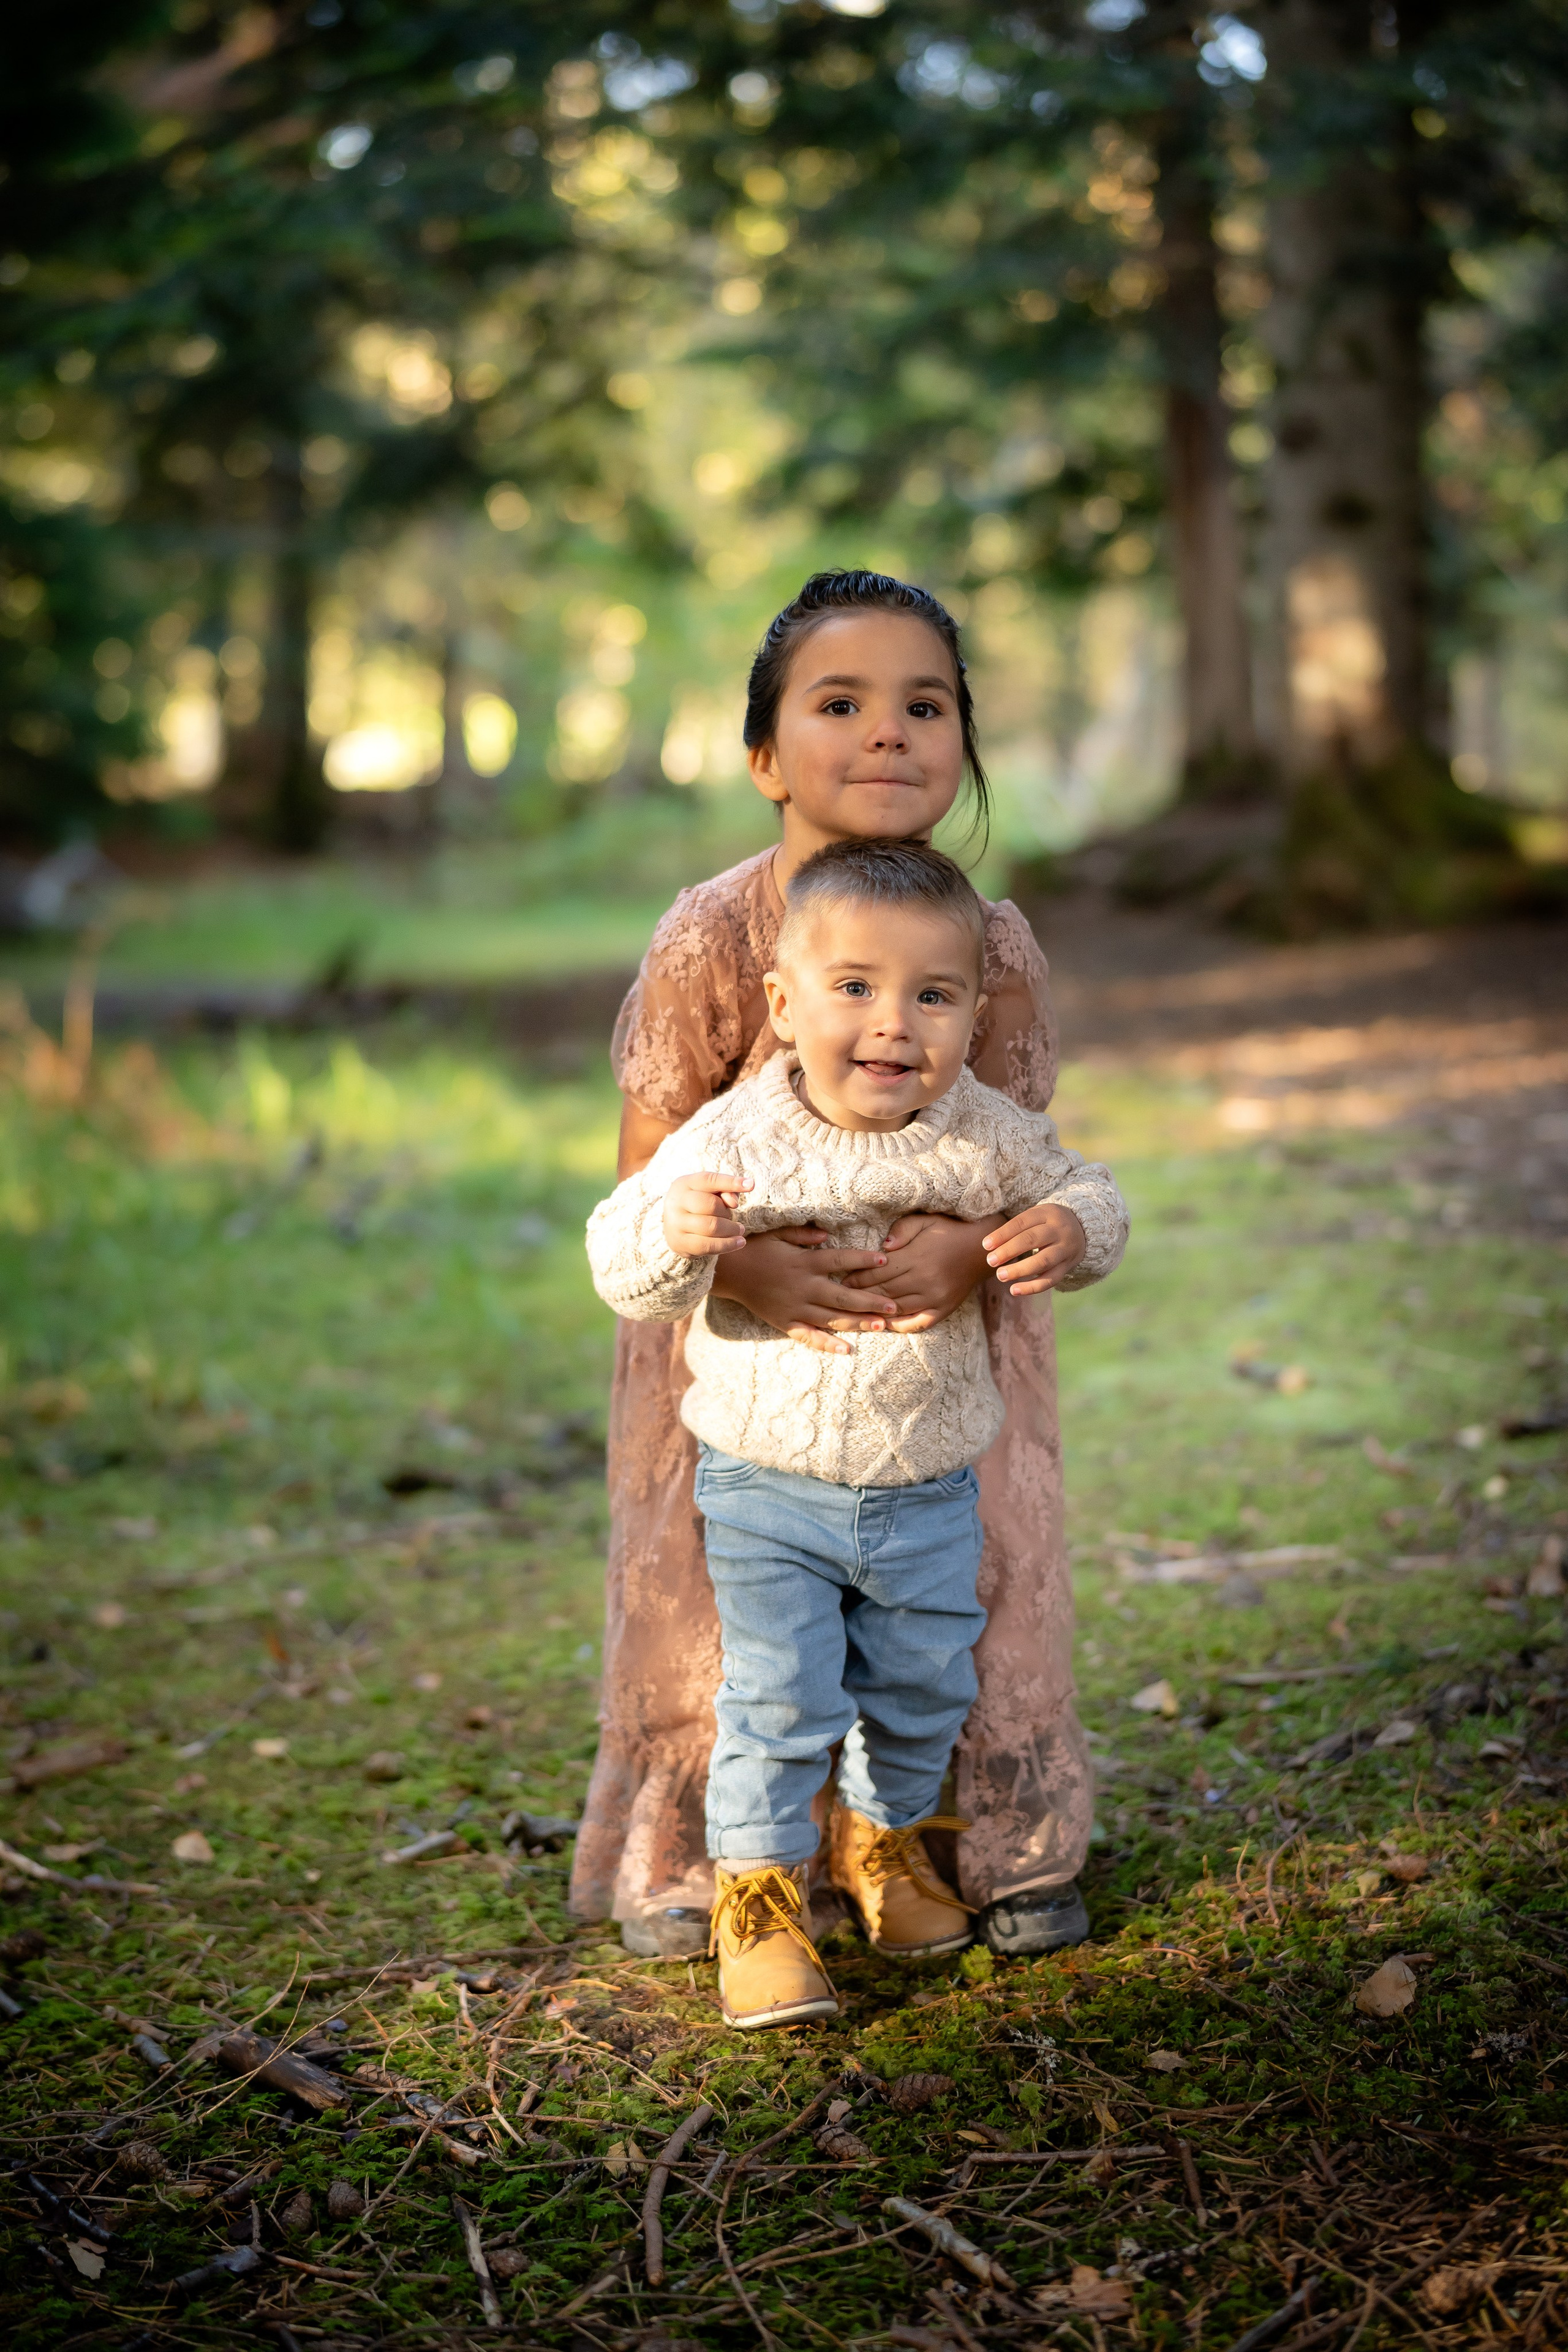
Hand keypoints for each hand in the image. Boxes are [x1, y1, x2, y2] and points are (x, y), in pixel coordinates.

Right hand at [662, 1171, 751, 1258]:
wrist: (675, 1226)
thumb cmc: (699, 1205)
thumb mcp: (711, 1192)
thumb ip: (726, 1191)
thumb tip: (734, 1202)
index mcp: (684, 1184)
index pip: (709, 1180)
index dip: (730, 1182)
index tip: (751, 1185)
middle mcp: (676, 1202)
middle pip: (711, 1205)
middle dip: (727, 1212)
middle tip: (733, 1217)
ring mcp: (675, 1224)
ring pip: (711, 1226)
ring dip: (732, 1229)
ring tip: (740, 1230)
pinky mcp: (680, 1243)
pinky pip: (708, 1245)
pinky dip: (728, 1245)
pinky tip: (739, 1242)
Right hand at [712, 1225, 900, 1355]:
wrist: (728, 1272)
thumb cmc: (754, 1248)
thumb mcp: (778, 1233)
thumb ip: (803, 1235)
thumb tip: (828, 1235)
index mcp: (804, 1263)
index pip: (840, 1260)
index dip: (863, 1259)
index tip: (885, 1260)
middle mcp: (804, 1287)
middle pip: (843, 1295)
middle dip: (870, 1300)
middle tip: (894, 1305)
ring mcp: (795, 1307)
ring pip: (832, 1318)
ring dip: (858, 1322)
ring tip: (882, 1326)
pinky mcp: (785, 1322)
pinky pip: (809, 1336)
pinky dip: (827, 1344)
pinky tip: (846, 1349)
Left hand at [843, 1212, 990, 1332]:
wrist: (983, 1248)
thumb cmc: (949, 1229)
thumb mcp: (924, 1221)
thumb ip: (901, 1231)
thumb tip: (883, 1248)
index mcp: (917, 1256)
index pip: (879, 1271)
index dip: (858, 1276)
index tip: (842, 1279)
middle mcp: (925, 1280)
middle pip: (884, 1291)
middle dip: (860, 1294)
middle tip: (841, 1297)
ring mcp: (935, 1297)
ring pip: (897, 1308)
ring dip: (874, 1311)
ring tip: (854, 1312)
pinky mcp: (944, 1309)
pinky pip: (918, 1322)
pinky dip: (900, 1326)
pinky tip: (884, 1325)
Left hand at [983, 1202, 1086, 1296]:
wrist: (1083, 1228)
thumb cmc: (1047, 1223)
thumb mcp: (1036, 1216)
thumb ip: (1016, 1228)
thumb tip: (990, 1246)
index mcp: (1047, 1213)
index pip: (1022, 1223)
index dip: (1002, 1234)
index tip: (986, 1245)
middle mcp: (1059, 1230)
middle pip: (1031, 1240)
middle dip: (1008, 1251)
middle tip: (990, 1261)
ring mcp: (1065, 1249)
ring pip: (1042, 1261)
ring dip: (1019, 1270)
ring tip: (1000, 1275)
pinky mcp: (1067, 1266)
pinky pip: (1051, 1280)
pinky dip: (1032, 1287)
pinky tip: (1014, 1290)